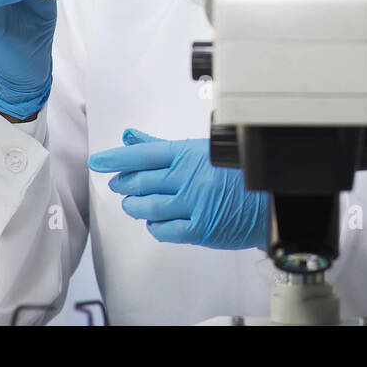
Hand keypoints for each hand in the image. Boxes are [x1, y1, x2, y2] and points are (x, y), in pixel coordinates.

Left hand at [88, 130, 269, 249]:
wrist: (268, 199)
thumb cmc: (236, 171)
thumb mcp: (200, 150)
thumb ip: (162, 147)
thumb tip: (130, 137)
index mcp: (189, 154)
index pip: (143, 154)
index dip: (116, 158)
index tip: (98, 162)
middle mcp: (189, 178)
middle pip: (141, 181)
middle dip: (124, 184)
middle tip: (119, 184)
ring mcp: (193, 204)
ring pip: (148, 207)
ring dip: (135, 206)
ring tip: (133, 203)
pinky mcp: (199, 229)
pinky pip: (163, 229)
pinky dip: (154, 225)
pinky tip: (155, 220)